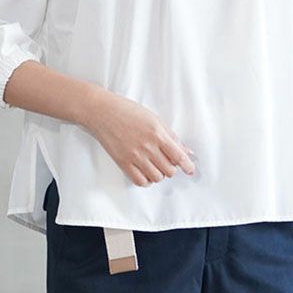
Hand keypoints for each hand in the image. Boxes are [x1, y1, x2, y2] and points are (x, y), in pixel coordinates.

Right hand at [79, 89, 196, 186]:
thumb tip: (187, 151)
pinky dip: (147, 180)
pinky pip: (141, 181)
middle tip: (166, 161)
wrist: (102, 112)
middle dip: (171, 168)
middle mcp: (148, 147)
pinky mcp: (123, 163)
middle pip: (169, 170)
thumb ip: (171, 136)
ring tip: (154, 165)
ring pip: (157, 177)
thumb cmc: (128, 111)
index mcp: (158, 134)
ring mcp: (135, 156)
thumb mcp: (154, 119)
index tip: (190, 170)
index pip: (179, 156)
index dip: (187, 166)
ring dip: (159, 174)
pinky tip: (145, 172)